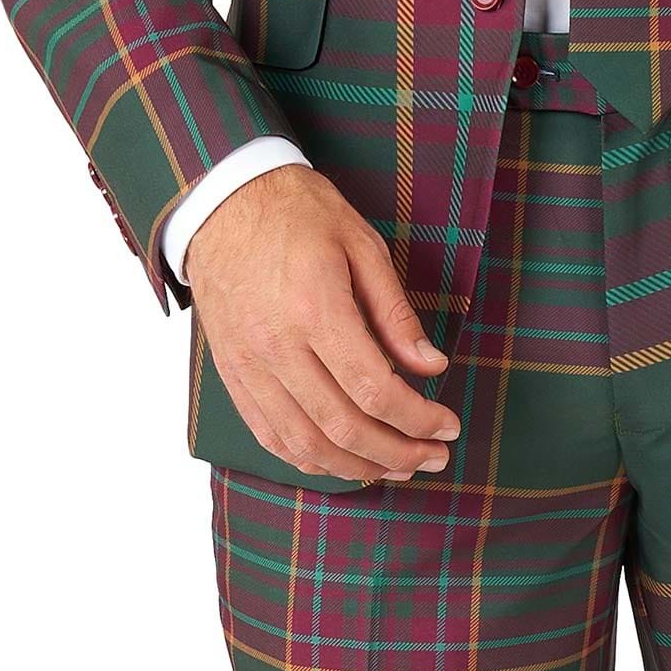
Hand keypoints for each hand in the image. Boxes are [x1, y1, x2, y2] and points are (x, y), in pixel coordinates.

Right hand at [183, 162, 459, 482]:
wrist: (222, 203)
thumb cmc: (298, 213)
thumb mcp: (361, 244)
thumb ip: (395, 312)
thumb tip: (431, 365)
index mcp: (316, 309)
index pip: (374, 389)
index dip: (418, 418)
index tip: (448, 425)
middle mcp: (278, 349)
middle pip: (344, 427)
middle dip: (398, 453)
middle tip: (434, 458)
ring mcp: (250, 368)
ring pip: (305, 446)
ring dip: (358, 468)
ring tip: (397, 468)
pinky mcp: (234, 376)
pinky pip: (271, 437)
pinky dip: (310, 460)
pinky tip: (343, 461)